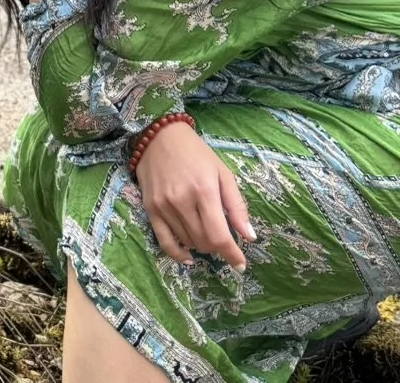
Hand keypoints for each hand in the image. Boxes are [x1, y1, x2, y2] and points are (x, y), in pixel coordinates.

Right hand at [134, 120, 254, 270]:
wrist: (159, 135)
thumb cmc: (196, 153)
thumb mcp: (223, 173)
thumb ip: (237, 206)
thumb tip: (250, 238)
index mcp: (204, 190)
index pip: (219, 235)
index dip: (232, 254)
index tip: (240, 265)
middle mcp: (182, 201)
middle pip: (204, 242)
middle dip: (217, 246)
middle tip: (221, 234)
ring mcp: (164, 206)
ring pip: (188, 242)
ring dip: (201, 244)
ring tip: (205, 231)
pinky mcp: (150, 208)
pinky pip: (164, 242)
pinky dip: (178, 254)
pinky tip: (188, 257)